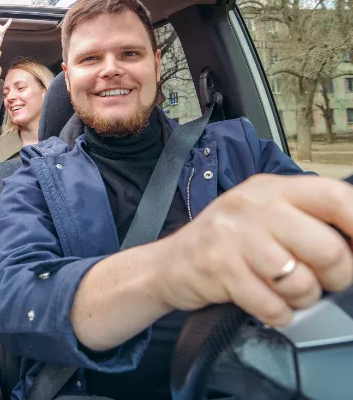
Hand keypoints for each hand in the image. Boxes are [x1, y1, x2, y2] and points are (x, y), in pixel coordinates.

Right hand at [159, 174, 352, 325]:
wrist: (167, 264)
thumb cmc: (225, 242)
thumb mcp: (264, 215)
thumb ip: (306, 220)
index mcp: (272, 189)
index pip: (334, 198)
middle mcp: (252, 205)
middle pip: (327, 249)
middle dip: (335, 277)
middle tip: (318, 280)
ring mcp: (233, 235)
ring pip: (301, 282)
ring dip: (300, 298)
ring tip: (283, 291)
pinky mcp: (218, 267)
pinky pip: (273, 306)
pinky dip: (276, 313)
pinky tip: (263, 301)